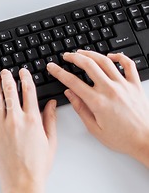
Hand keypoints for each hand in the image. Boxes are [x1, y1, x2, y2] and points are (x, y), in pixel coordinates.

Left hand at [0, 69, 56, 192]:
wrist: (22, 183)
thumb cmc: (38, 165)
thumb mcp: (51, 141)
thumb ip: (50, 119)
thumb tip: (51, 103)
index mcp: (32, 120)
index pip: (28, 91)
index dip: (25, 78)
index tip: (23, 72)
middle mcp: (15, 121)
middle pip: (10, 92)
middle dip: (7, 78)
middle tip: (5, 72)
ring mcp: (0, 127)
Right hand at [47, 50, 148, 166]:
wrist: (146, 140)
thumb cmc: (122, 138)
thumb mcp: (94, 128)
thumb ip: (80, 108)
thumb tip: (70, 93)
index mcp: (97, 102)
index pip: (72, 81)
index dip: (59, 72)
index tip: (52, 67)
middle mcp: (110, 90)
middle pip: (88, 65)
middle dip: (74, 57)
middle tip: (66, 56)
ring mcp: (124, 85)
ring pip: (105, 61)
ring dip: (91, 54)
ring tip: (82, 52)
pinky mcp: (135, 85)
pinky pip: (128, 64)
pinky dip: (119, 57)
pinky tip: (111, 56)